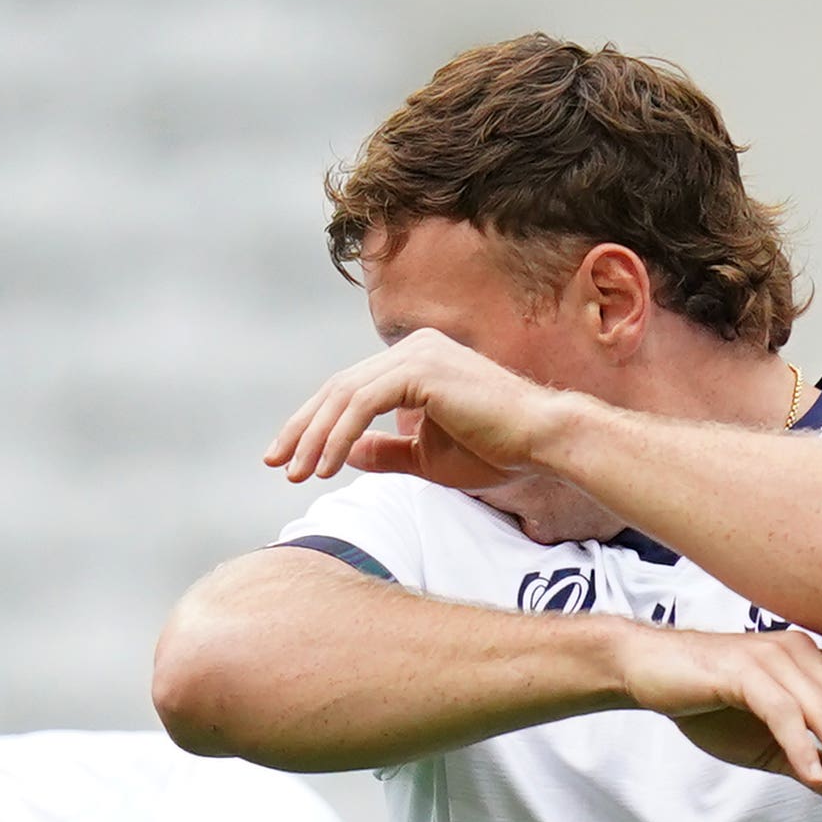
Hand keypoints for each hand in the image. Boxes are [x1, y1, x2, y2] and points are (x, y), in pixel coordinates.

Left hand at [265, 328, 587, 491]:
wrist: (545, 444)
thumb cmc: (498, 452)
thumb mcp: (428, 458)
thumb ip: (386, 451)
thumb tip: (344, 452)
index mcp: (416, 361)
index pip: (351, 390)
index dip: (315, 423)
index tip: (290, 457)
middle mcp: (412, 348)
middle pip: (338, 388)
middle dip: (303, 429)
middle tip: (277, 464)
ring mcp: (415, 354)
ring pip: (344, 395)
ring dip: (315, 437)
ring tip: (298, 473)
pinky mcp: (419, 371)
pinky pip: (362, 404)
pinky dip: (338, 435)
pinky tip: (324, 465)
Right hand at [612, 618, 821, 805]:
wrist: (649, 674)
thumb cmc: (712, 705)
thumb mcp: (772, 749)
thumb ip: (817, 768)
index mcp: (817, 670)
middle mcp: (804, 657)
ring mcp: (775, 659)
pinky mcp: (743, 670)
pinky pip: (781, 712)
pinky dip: (798, 745)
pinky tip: (812, 775)